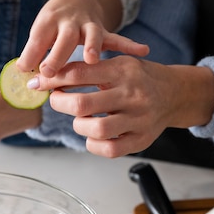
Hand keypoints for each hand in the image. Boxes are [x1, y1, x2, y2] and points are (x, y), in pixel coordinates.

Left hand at [16, 0, 148, 76]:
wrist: (75, 0)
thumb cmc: (54, 26)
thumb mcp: (40, 34)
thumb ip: (32, 53)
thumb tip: (22, 73)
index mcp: (49, 22)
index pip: (39, 37)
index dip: (33, 53)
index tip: (28, 70)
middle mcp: (70, 22)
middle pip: (65, 37)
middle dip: (58, 54)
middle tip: (49, 71)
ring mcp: (89, 26)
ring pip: (92, 35)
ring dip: (92, 46)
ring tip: (92, 58)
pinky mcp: (103, 32)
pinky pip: (117, 39)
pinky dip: (130, 45)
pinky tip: (143, 51)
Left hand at [28, 56, 213, 157]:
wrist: (175, 93)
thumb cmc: (138, 79)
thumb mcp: (117, 64)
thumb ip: (86, 70)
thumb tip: (46, 77)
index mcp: (122, 71)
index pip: (78, 73)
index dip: (52, 79)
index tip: (38, 82)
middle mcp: (132, 94)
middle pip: (82, 104)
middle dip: (59, 103)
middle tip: (56, 100)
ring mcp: (138, 119)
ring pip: (95, 129)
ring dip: (78, 125)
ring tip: (80, 119)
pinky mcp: (141, 139)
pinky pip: (109, 149)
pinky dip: (93, 144)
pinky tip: (93, 135)